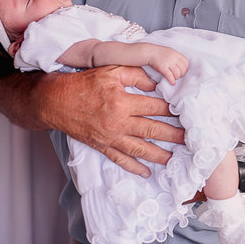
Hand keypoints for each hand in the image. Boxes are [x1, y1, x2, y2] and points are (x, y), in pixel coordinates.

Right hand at [40, 65, 183, 175]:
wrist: (54, 101)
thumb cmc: (82, 83)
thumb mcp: (110, 71)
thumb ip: (135, 75)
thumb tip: (157, 82)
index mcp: (121, 102)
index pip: (155, 107)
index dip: (173, 109)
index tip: (187, 113)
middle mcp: (118, 122)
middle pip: (152, 130)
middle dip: (174, 135)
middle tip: (191, 140)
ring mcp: (110, 137)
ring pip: (140, 149)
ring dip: (159, 155)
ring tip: (176, 159)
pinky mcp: (101, 146)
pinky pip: (120, 159)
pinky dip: (134, 167)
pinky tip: (147, 172)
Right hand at [148, 46, 188, 84]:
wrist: (149, 52)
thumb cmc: (160, 52)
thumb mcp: (170, 51)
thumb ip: (176, 57)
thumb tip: (182, 65)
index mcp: (176, 54)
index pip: (186, 63)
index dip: (186, 68)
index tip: (183, 71)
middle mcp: (173, 58)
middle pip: (182, 69)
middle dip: (181, 74)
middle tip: (178, 76)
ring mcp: (168, 63)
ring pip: (177, 74)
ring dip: (176, 78)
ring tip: (174, 78)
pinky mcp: (162, 68)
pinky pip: (170, 76)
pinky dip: (172, 81)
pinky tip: (172, 83)